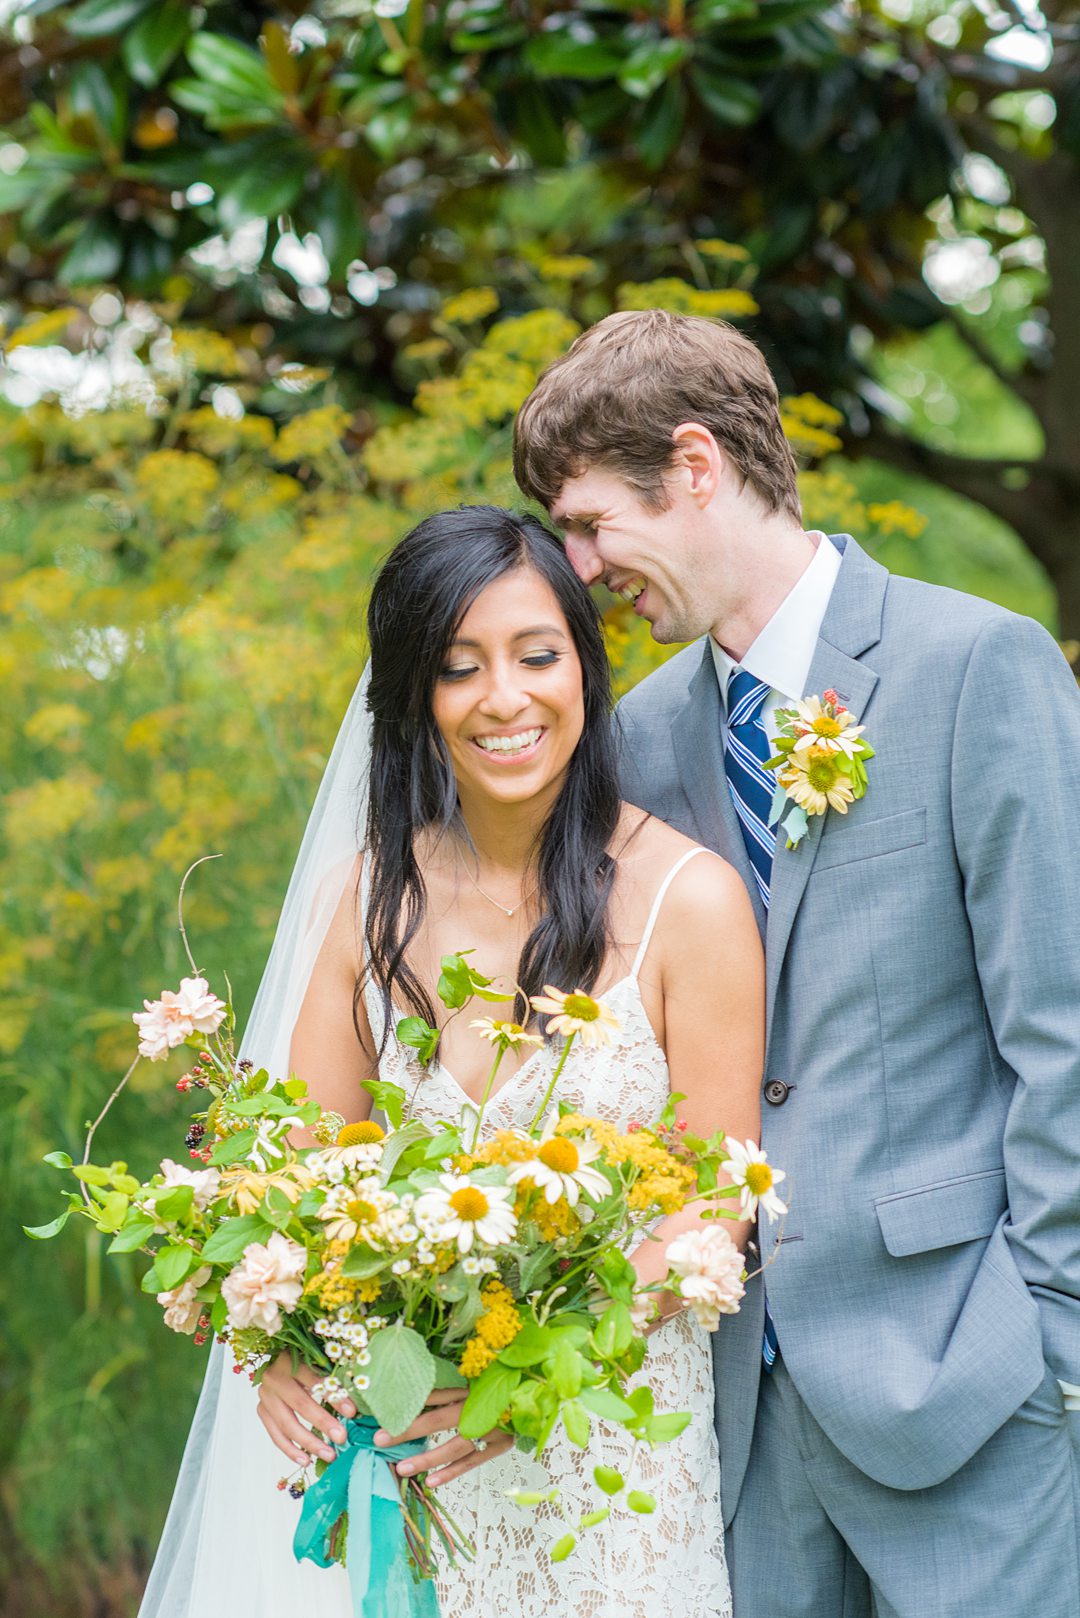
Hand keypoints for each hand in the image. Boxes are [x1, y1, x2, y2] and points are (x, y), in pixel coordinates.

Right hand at [257, 1351, 356, 1465]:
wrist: (276, 1359)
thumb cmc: (303, 1359)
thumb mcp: (317, 1361)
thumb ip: (332, 1378)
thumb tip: (354, 1403)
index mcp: (290, 1360)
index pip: (315, 1380)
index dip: (334, 1396)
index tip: (352, 1412)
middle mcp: (274, 1378)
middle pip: (300, 1404)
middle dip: (323, 1423)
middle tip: (341, 1437)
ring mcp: (265, 1396)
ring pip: (287, 1424)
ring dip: (309, 1442)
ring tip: (329, 1454)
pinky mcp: (262, 1410)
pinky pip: (275, 1435)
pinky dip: (290, 1450)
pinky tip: (306, 1460)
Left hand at [374, 1387, 513, 1487]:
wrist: (539, 1394)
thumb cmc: (503, 1383)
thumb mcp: (478, 1377)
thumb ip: (451, 1386)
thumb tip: (418, 1392)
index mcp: (470, 1386)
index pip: (434, 1395)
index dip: (408, 1404)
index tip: (381, 1413)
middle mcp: (479, 1406)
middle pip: (439, 1419)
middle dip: (409, 1430)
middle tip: (380, 1440)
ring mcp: (491, 1427)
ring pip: (454, 1446)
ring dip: (427, 1458)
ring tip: (402, 1468)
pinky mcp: (500, 1444)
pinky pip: (472, 1461)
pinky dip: (452, 1472)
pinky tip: (431, 1482)